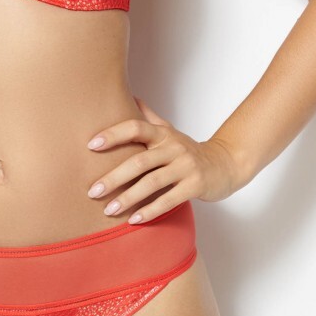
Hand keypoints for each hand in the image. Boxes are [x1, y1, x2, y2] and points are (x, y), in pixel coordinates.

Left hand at [85, 97, 241, 223]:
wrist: (225, 164)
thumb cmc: (188, 150)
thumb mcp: (169, 131)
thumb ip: (149, 117)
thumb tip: (129, 96)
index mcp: (163, 133)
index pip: (135, 127)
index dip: (113, 134)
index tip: (90, 145)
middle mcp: (173, 147)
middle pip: (139, 161)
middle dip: (113, 178)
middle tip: (92, 191)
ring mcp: (185, 166)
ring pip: (152, 183)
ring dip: (128, 198)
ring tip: (108, 210)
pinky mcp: (195, 185)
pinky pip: (169, 199)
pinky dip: (150, 210)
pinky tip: (133, 220)